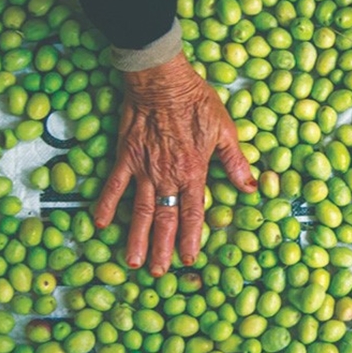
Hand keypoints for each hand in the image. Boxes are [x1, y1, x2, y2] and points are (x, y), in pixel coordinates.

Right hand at [94, 53, 255, 274]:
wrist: (161, 79)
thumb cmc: (196, 101)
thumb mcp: (225, 130)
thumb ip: (236, 162)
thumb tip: (251, 188)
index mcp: (194, 172)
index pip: (192, 214)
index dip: (190, 239)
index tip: (188, 259)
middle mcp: (168, 176)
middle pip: (165, 219)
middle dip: (162, 248)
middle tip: (158, 272)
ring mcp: (143, 168)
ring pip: (141, 210)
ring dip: (136, 237)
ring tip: (133, 261)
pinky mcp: (125, 156)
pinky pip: (114, 185)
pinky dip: (107, 204)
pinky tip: (100, 223)